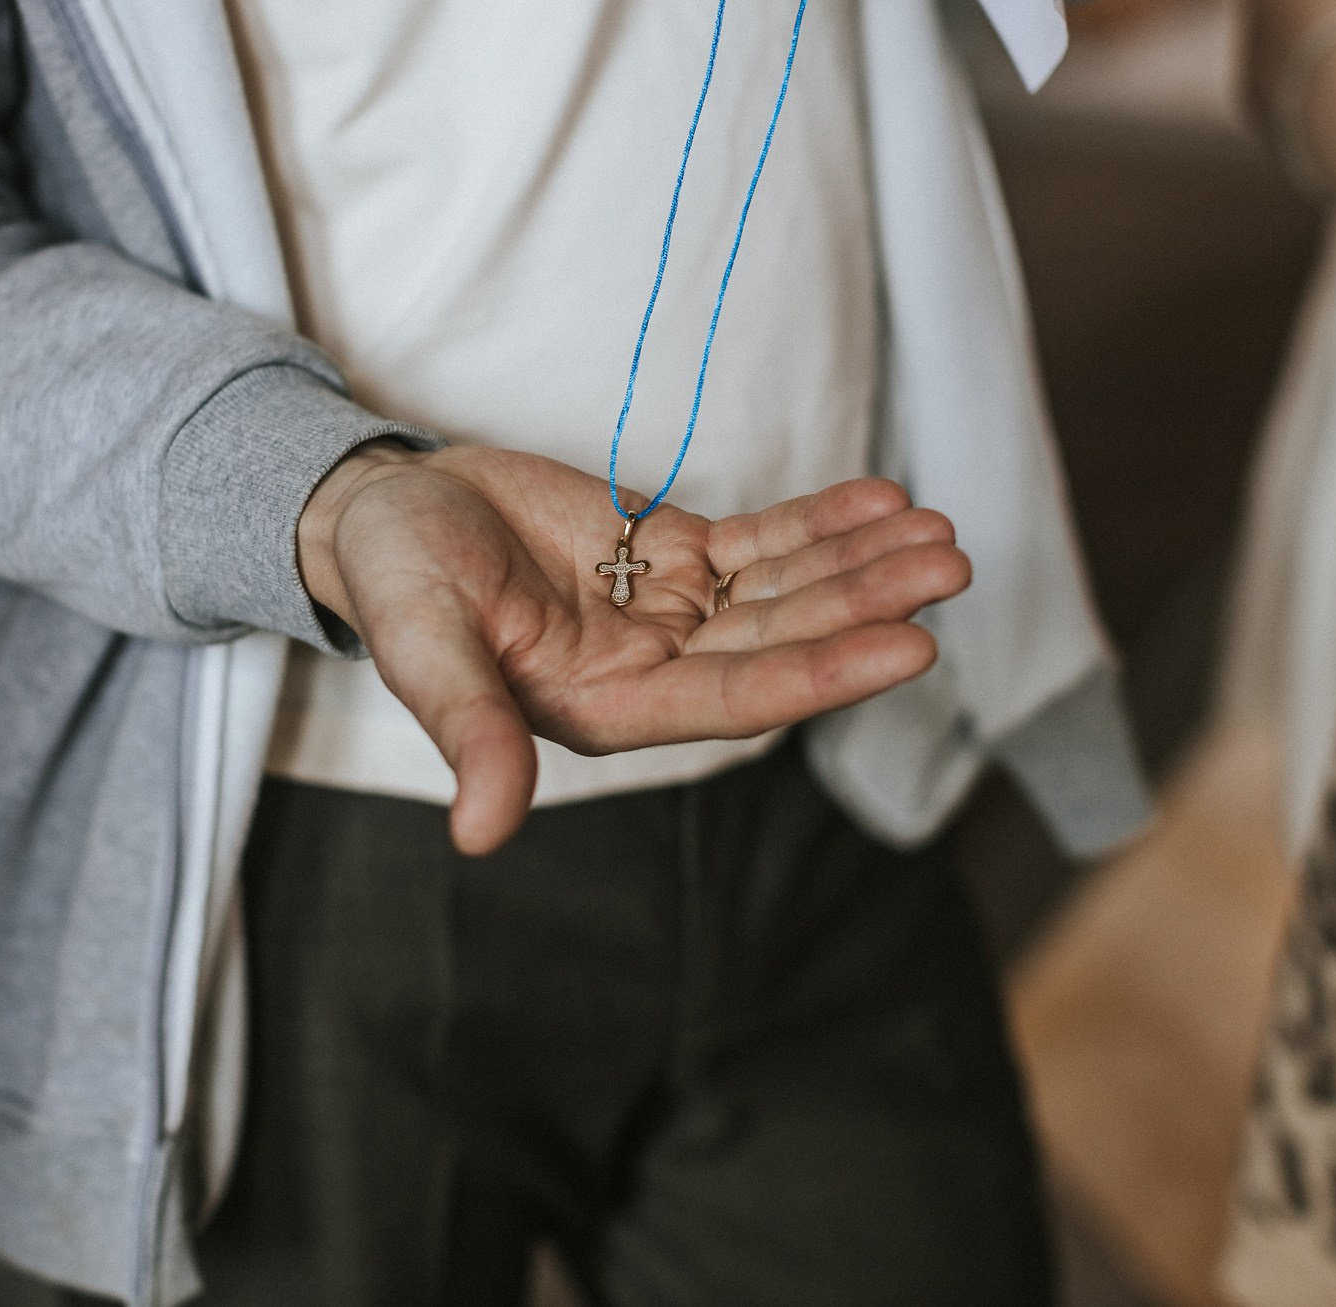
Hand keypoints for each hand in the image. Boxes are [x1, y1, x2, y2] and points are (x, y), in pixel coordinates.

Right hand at [298, 444, 971, 854]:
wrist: (386, 509)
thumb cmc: (395, 577)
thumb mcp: (423, 647)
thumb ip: (467, 732)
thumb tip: (481, 835)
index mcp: (607, 711)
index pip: (736, 700)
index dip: (822, 674)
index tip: (911, 644)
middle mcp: (655, 671)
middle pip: (782, 642)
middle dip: (865, 604)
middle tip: (949, 566)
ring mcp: (673, 614)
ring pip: (787, 591)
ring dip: (862, 563)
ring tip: (937, 531)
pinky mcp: (675, 556)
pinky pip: (764, 543)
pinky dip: (823, 523)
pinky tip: (883, 500)